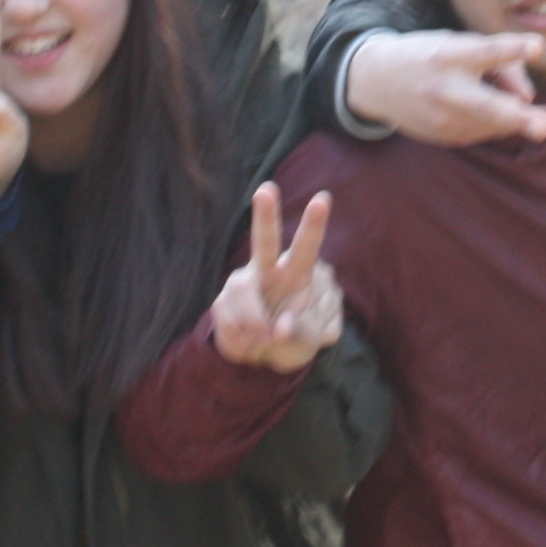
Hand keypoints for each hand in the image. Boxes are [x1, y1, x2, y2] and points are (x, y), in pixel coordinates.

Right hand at [206, 184, 343, 370]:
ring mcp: (242, 284)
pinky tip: (249, 342)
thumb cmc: (292, 338)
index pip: (306, 247)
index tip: (323, 198)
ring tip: (263, 340)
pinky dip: (241, 337)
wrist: (261, 356)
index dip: (314, 224)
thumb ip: (298, 331)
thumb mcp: (307, 338)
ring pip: (241, 289)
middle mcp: (268, 270)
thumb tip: (278, 329)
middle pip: (265, 240)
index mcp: (297, 274)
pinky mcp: (222, 301)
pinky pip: (228, 316)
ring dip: (255, 321)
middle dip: (265, 215)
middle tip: (266, 190)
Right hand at [339, 30, 545, 145]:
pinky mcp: (445, 137)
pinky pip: (484, 132)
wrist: (377, 82)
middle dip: (518, 117)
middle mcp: (444, 88)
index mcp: (448, 55)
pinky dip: (500, 125)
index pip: (486, 52)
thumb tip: (528, 99)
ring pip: (493, 124)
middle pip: (487, 105)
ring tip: (542, 116)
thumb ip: (498, 62)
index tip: (537, 47)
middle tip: (544, 126)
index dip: (512, 50)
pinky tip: (504, 115)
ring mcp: (442, 118)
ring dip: (520, 120)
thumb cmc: (429, 56)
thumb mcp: (458, 44)